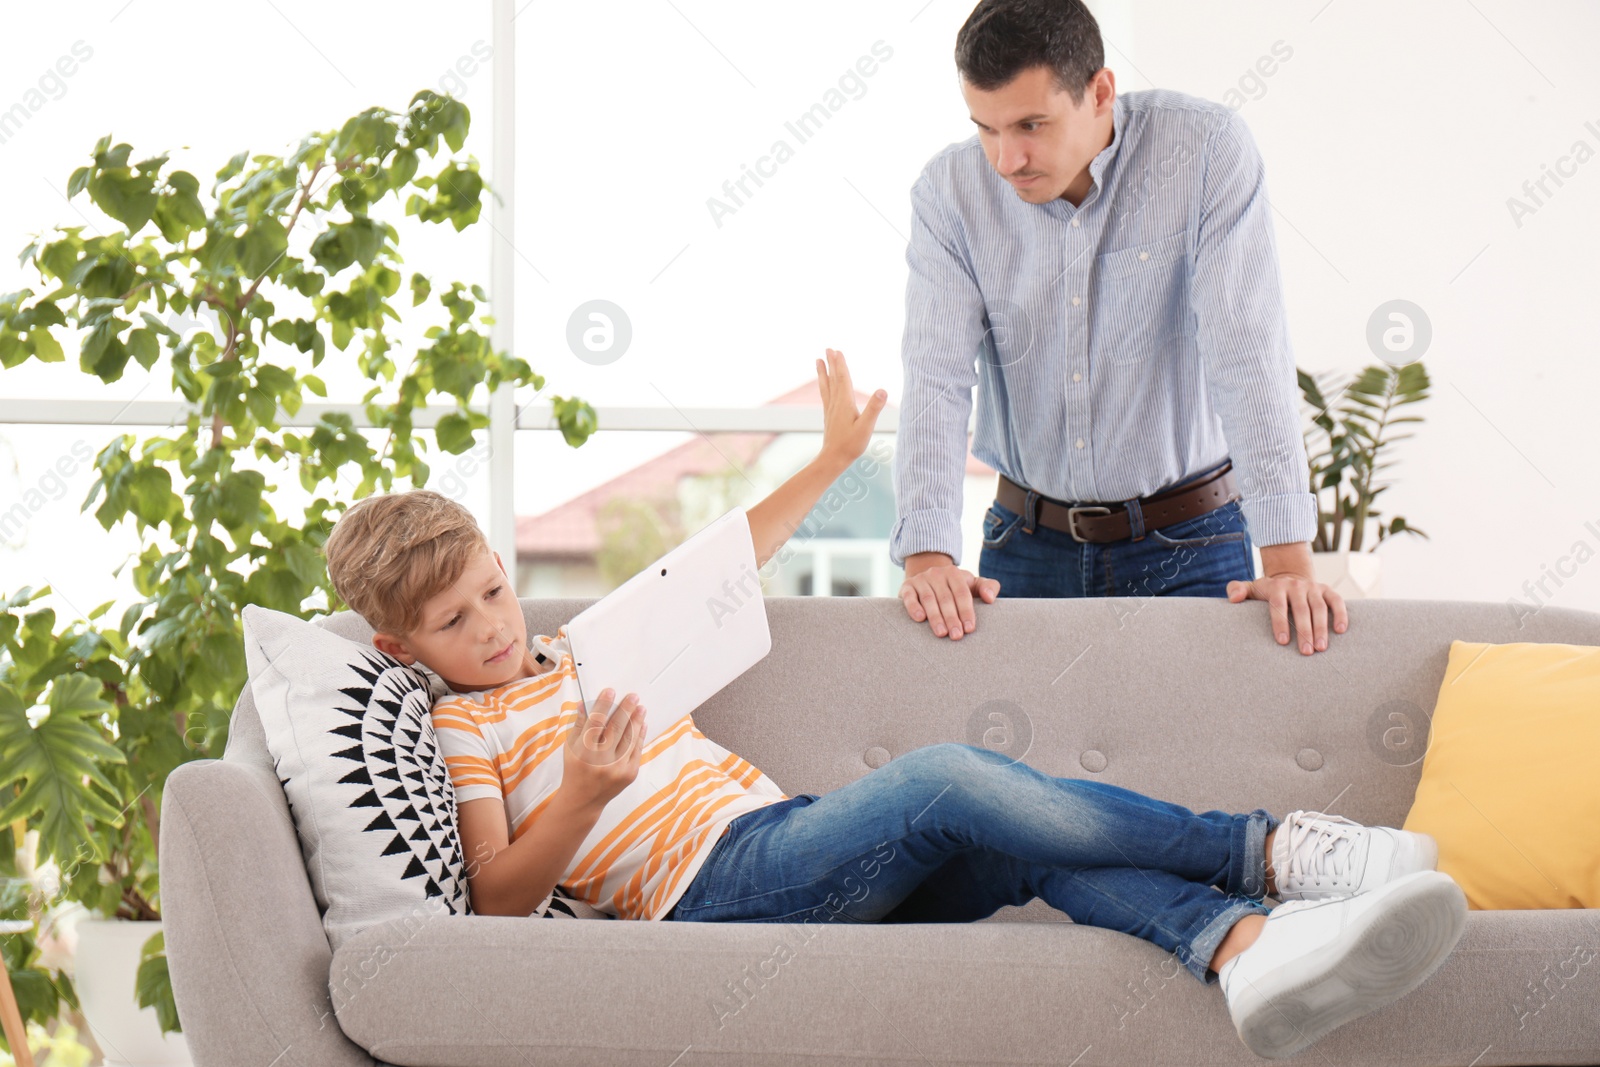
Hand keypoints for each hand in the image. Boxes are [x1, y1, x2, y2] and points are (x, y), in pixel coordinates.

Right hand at [560, 688, 645, 810]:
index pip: (595, 723)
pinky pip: (636, 750)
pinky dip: (640, 736)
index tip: (610, 691)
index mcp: (583, 752)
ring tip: (640, 707)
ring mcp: (617, 769)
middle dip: (626, 709)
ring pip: (629, 738)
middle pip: (616, 729)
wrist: (583, 800)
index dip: (603, 705)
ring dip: (636, 720)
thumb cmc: (575, 769)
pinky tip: (642, 724)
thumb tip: (586, 702)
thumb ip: (579, 724)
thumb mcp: (570, 747)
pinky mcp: (629, 775)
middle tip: (633, 696)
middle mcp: (601, 761)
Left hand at [816, 348, 886, 466]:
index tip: (837, 350)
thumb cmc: (851, 445)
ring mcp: (831, 409)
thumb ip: (874, 409)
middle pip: (833, 378)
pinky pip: (825, 395)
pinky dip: (824, 385)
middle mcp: (835, 403)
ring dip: (823, 372)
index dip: (841, 364)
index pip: (843, 378)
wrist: (833, 459)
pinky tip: (823, 385)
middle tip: (828, 349)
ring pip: (826, 385)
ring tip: (818, 361)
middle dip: (831, 363)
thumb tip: (882, 391)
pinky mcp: (829, 416)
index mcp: (845, 403)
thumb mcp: (866, 427)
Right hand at [899, 553, 1000, 640]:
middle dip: (952, 618)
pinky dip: (913, 607)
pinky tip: (919, 618)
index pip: (962, 593)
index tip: (969, 629)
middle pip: (945, 598)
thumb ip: (987, 587)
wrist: (927, 579)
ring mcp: (920, 579)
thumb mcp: (972, 585)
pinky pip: (909, 597)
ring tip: (941, 633)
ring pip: (928, 599)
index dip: (966, 611)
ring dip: (935, 617)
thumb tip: (990, 598)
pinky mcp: (906, 587)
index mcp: (954, 573)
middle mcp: (936, 574)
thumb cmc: (954, 588)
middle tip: (956, 636)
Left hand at [1226, 575, 1347, 654]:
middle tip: (1306, 652)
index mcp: (1277, 587)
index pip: (1278, 606)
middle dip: (1304, 631)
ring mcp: (1313, 587)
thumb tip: (1233, 599)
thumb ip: (1238, 590)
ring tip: (1321, 648)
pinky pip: (1337, 601)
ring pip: (1320, 607)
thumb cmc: (1268, 591)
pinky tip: (1341, 630)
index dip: (1280, 623)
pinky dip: (1341, 614)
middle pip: (1302, 609)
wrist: (1290, 576)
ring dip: (1322, 628)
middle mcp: (1296, 586)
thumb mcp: (1252, 588)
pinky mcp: (1327, 590)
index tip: (1282, 642)